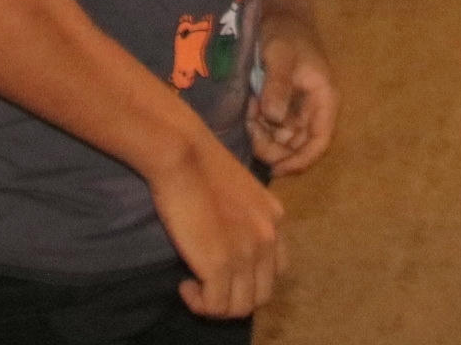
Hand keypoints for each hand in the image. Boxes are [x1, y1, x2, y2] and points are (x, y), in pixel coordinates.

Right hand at [146, 131, 286, 318]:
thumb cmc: (200, 163)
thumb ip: (244, 216)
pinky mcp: (221, 264)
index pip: (277, 269)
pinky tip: (185, 285)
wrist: (183, 154)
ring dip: (216, 305)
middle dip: (235, 297)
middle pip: (262, 294)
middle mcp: (268, 238)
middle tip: (208, 285)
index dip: (250, 278)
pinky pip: (216, 307)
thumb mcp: (239, 190)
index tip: (225, 271)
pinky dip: (199, 304)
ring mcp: (248, 253)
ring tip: (194, 285)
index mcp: (275, 218)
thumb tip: (228, 240)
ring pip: (241, 307)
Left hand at [252, 11, 339, 175]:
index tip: (277, 169)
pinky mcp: (282, 104)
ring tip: (247, 117)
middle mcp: (314, 108)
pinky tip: (248, 110)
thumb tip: (276, 119)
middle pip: (298, 145)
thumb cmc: (284, 31)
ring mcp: (298, 108)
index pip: (320, 140)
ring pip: (282, 139)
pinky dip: (258, 125)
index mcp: (324, 98)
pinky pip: (271, 126)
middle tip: (250, 133)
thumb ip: (278, 85)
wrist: (277, 12)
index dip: (301, 160)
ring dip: (263, 136)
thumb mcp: (280, 54)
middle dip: (274, 147)